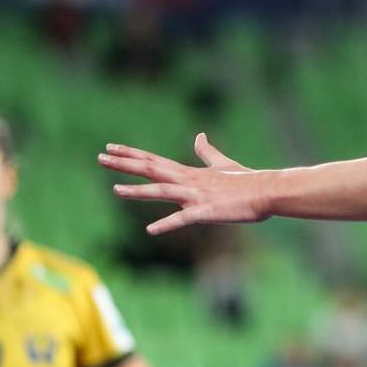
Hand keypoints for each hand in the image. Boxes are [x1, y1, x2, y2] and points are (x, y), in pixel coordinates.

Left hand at [100, 134, 264, 235]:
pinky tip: (150, 230)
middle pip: (151, 170)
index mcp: (188, 172)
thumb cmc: (245, 180)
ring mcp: (195, 196)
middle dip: (125, 164)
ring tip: (116, 190)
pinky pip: (183, 219)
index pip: (153, 161)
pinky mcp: (206, 212)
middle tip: (101, 157)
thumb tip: (199, 135)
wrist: (266, 191)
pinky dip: (166, 224)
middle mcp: (187, 180)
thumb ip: (207, 152)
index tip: (110, 147)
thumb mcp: (222, 164)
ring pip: (161, 192)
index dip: (130, 154)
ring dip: (138, 191)